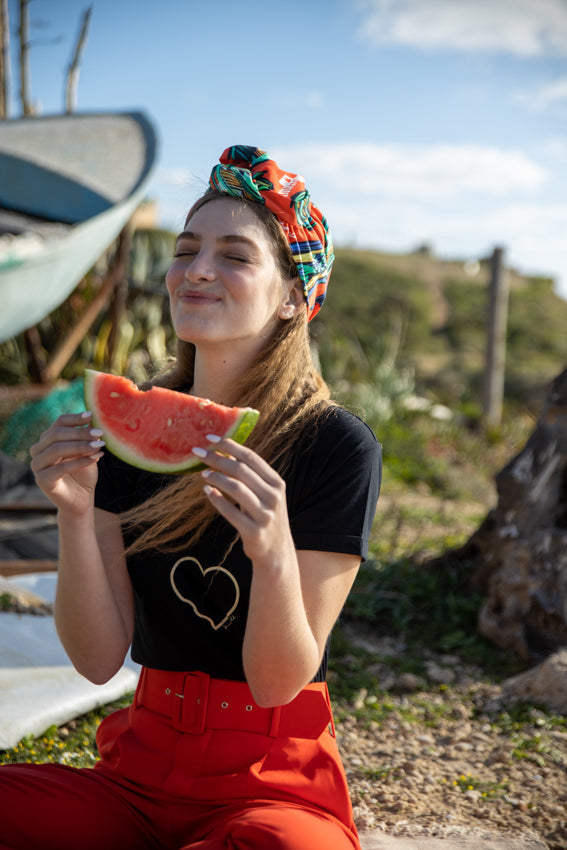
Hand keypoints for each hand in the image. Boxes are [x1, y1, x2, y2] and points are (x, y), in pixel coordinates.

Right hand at [29, 412, 104, 516]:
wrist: (81, 499)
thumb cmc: (84, 473)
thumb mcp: (88, 451)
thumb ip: (87, 437)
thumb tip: (93, 418)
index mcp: (47, 440)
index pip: (59, 423)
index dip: (75, 418)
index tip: (91, 415)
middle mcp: (38, 450)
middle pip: (56, 434)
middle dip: (80, 432)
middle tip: (100, 433)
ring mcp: (37, 465)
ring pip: (57, 449)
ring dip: (80, 446)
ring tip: (99, 446)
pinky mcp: (42, 480)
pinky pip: (61, 467)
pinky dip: (80, 461)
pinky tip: (96, 458)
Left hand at [194, 436, 295, 565]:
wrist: (276, 552)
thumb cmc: (265, 516)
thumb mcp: (263, 494)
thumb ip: (249, 475)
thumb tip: (225, 453)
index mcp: (276, 483)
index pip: (251, 457)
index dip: (230, 445)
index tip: (210, 438)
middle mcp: (274, 496)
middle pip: (241, 470)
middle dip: (217, 459)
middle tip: (198, 453)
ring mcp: (265, 515)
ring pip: (236, 488)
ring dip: (216, 478)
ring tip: (202, 474)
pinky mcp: (254, 532)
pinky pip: (230, 512)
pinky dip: (217, 500)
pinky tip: (207, 492)